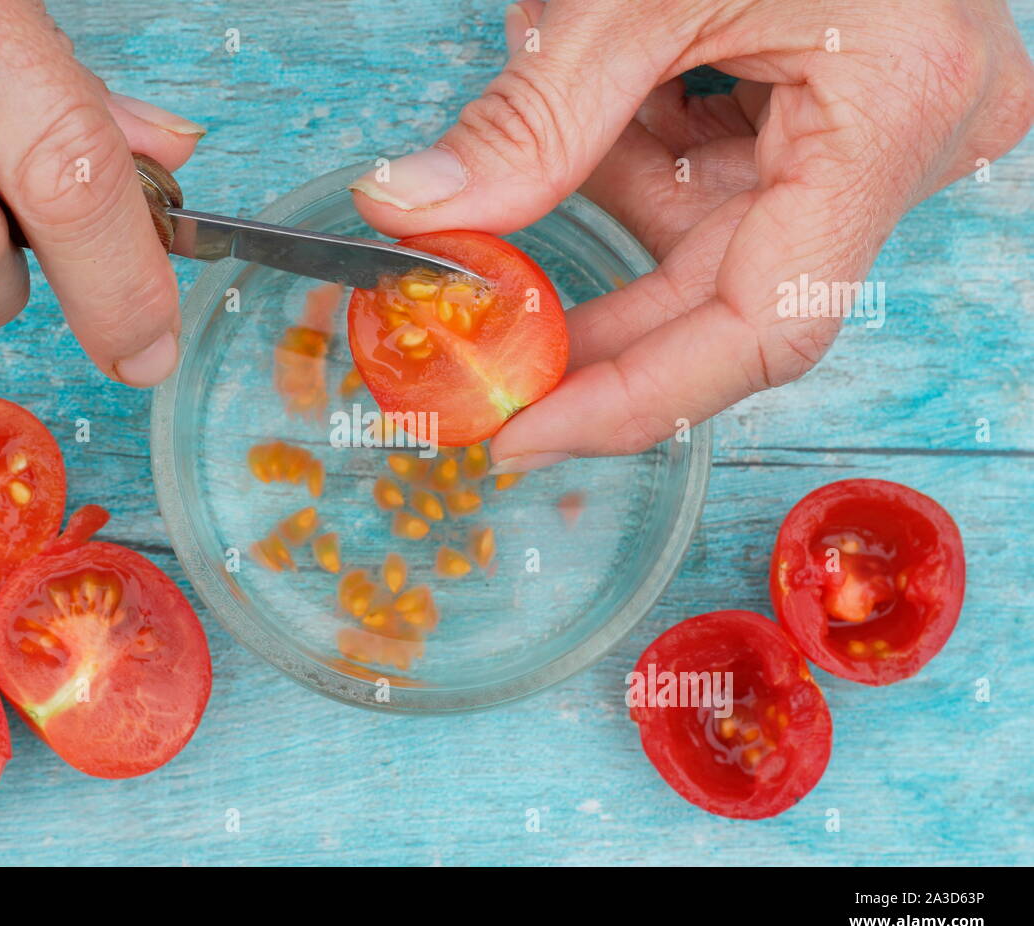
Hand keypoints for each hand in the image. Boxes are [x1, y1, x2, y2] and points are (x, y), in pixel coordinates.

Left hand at [351, 0, 1033, 469]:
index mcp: (892, 115)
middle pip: (726, 297)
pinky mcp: (843, 117)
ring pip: (711, 237)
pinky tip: (609, 94)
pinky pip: (724, 182)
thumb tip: (414, 210)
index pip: (762, 328)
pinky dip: (640, 154)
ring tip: (553, 101)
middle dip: (595, 310)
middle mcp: (910, 145)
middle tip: (486, 333)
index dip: (631, 400)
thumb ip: (533, 120)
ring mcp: (878, 134)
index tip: (523, 432)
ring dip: (609, 188)